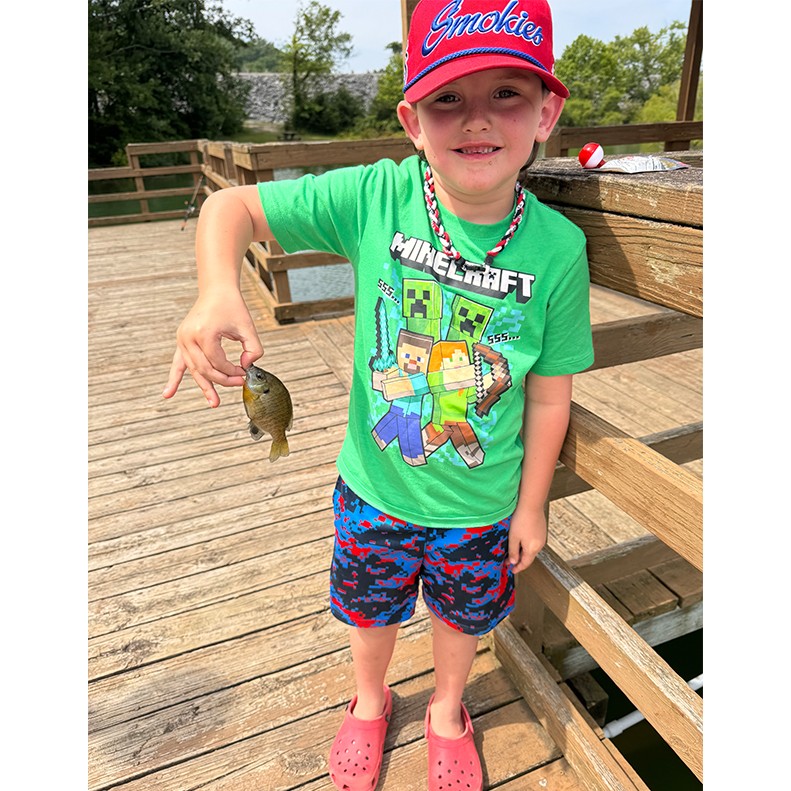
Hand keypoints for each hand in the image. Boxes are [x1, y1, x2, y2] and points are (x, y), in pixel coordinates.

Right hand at [161, 289, 263, 407]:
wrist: (216, 291)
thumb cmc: (232, 307)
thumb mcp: (248, 327)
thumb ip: (254, 348)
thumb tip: (247, 366)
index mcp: (204, 333)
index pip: (218, 362)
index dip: (233, 371)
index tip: (245, 371)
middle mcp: (189, 337)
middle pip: (205, 369)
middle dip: (223, 380)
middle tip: (239, 383)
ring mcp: (182, 340)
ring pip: (194, 370)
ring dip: (204, 387)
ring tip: (214, 403)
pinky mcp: (181, 341)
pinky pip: (177, 364)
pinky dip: (174, 379)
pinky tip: (167, 394)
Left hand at [507, 504, 547, 573]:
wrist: (531, 505)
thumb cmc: (521, 520)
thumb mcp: (513, 537)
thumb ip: (513, 551)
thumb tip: (514, 562)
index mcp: (532, 549)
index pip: (525, 563)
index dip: (518, 568)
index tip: (512, 570)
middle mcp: (539, 545)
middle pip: (529, 557)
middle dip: (519, 560)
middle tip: (509, 560)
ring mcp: (542, 537)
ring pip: (531, 549)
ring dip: (523, 552)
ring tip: (513, 550)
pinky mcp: (541, 531)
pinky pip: (534, 542)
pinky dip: (527, 545)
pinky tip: (521, 540)